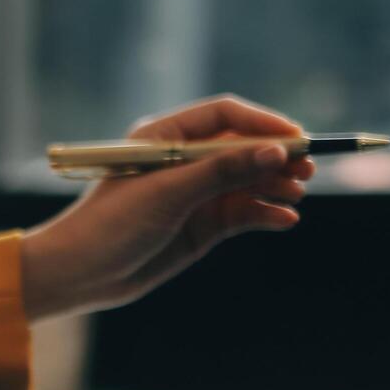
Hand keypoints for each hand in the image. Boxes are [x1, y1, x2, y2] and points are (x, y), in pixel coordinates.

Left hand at [21, 95, 314, 319]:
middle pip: (243, 148)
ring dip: (276, 185)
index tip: (295, 137)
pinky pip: (244, 212)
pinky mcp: (202, 225)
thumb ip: (222, 171)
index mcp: (163, 138)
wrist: (82, 273)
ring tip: (295, 195)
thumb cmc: (112, 223)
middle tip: (307, 170)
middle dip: (277, 156)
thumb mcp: (168, 193)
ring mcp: (194, 194)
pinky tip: (284, 220)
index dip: (262, 123)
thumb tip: (276, 151)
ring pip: (248, 181)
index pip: (223, 116)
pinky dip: (266, 213)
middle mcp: (182, 162)